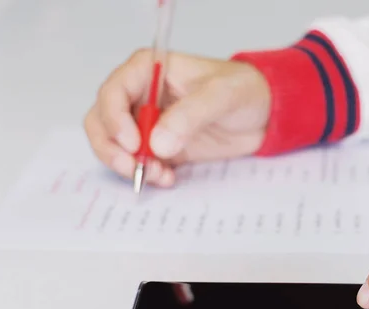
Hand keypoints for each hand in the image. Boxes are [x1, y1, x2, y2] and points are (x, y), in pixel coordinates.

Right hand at [84, 50, 269, 186]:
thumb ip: (190, 116)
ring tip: (159, 174)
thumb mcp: (221, 96)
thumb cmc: (245, 91)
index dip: (114, 118)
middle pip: (103, 121)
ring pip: (115, 146)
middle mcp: (141, 95)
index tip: (133, 143)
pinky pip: (140, 163)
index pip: (113, 91)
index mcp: (149, 70)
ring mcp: (149, 123)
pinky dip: (147, 174)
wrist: (265, 114)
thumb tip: (157, 144)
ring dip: (129, 165)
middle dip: (112, 148)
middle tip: (134, 167)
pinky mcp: (161, 147)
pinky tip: (168, 178)